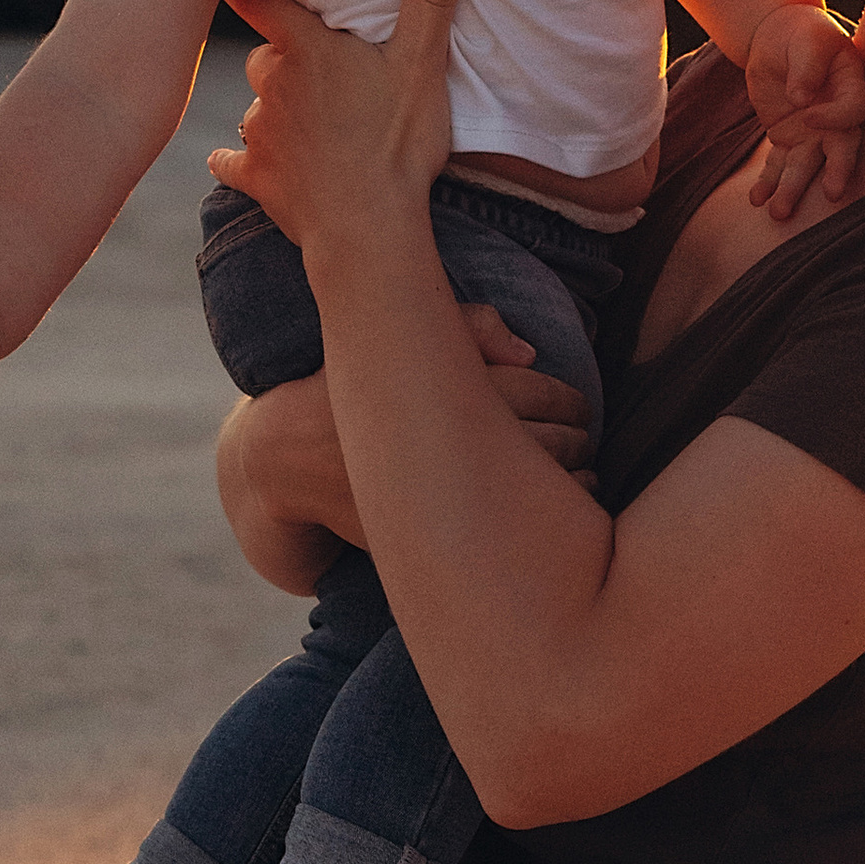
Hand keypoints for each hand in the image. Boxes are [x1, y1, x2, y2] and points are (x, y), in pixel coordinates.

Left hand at [210, 0, 470, 255]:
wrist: (366, 228)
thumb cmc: (396, 145)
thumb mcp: (421, 67)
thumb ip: (430, 2)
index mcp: (308, 50)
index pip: (261, 1)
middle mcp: (272, 85)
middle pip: (263, 58)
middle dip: (281, 60)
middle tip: (314, 70)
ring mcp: (260, 132)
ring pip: (255, 108)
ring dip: (272, 110)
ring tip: (309, 125)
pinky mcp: (255, 176)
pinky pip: (233, 162)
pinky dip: (237, 161)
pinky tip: (239, 164)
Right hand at [227, 304, 592, 558]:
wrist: (282, 457)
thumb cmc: (350, 388)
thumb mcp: (397, 337)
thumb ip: (468, 325)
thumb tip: (530, 354)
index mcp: (446, 389)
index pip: (541, 392)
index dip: (570, 399)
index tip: (575, 404)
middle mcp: (447, 443)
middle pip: (555, 441)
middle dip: (577, 437)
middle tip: (581, 436)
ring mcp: (443, 498)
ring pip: (544, 491)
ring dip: (574, 479)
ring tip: (578, 470)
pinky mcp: (434, 538)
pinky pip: (516, 536)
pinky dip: (548, 524)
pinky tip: (551, 516)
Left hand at [744, 2, 864, 219]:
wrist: (780, 38)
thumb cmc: (802, 34)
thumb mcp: (807, 39)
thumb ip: (807, 65)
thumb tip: (800, 97)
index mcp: (851, 86)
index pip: (854, 109)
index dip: (835, 117)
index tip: (808, 115)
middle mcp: (837, 116)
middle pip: (842, 147)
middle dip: (837, 171)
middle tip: (833, 194)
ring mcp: (813, 132)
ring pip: (807, 164)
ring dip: (794, 189)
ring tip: (779, 212)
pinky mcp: (788, 139)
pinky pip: (780, 165)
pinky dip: (769, 183)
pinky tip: (757, 200)